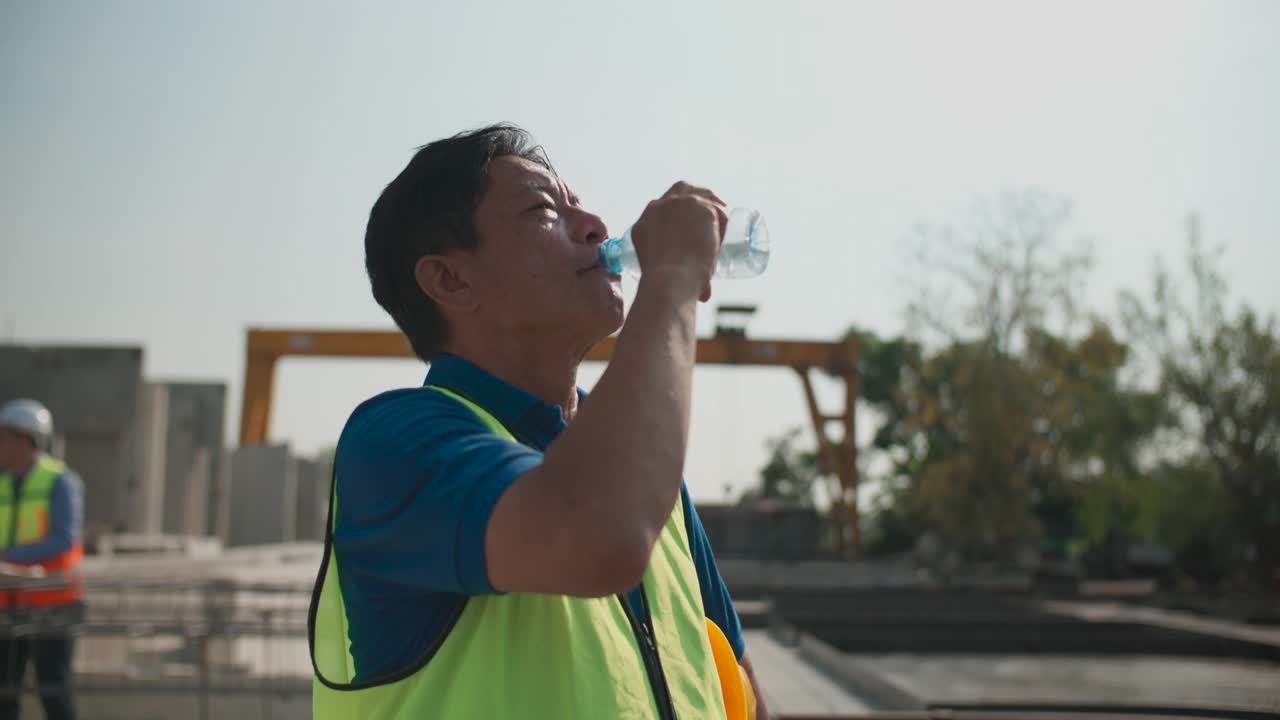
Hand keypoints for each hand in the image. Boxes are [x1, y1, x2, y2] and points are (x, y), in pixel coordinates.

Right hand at [630, 181, 727, 301]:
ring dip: (713, 202)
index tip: (691, 221)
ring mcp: (679, 204)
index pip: (664, 207)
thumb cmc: (666, 285)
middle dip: (696, 195)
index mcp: (645, 222)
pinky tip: (729, 222)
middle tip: (711, 211)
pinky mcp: (699, 206)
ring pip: (701, 195)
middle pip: (681, 189)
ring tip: (724, 214)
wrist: (668, 280)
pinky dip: (724, 216)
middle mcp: (659, 207)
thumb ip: (684, 280)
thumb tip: (705, 294)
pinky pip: (717, 208)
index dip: (680, 212)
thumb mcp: (666, 277)